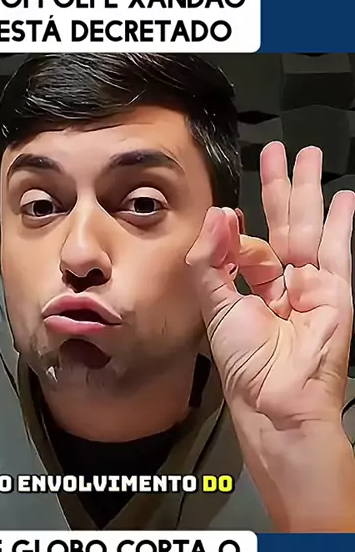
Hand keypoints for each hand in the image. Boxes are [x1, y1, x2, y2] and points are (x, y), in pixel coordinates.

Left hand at [187, 142, 354, 429]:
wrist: (277, 400)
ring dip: (308, 190)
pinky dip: (342, 223)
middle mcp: (282, 285)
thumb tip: (218, 215)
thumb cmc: (244, 364)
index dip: (235, 230)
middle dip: (278, 188)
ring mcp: (312, 286)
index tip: (226, 215)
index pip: (245, 247)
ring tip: (307, 155)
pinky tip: (344, 198)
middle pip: (281, 224)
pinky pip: (340, 251)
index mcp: (250, 291)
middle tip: (276, 151)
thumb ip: (210, 261)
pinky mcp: (335, 292)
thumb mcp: (214, 308)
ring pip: (308, 227)